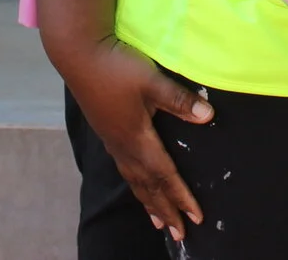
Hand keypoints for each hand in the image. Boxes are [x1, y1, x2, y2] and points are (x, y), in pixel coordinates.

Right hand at [54, 40, 212, 239]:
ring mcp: (112, 139)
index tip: (196, 218)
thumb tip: (208, 117)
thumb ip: (179, 100)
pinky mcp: (105, 130)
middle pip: (147, 186)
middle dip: (165, 210)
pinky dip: (135, 184)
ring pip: (133, 180)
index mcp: (137, 138)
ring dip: (148, 201)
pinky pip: (124, 168)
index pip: (164, 176)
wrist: (79, 54)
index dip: (181, 197)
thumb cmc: (116, 67)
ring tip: (157, 220)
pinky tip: (135, 181)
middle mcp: (123, 146)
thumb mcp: (151, 81)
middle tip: (179, 233)